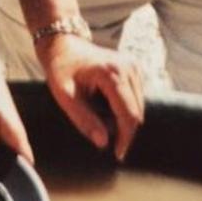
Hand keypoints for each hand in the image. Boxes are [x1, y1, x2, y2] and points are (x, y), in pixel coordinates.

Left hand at [38, 33, 143, 159]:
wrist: (63, 46)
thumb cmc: (61, 70)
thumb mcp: (65, 97)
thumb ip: (84, 120)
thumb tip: (103, 143)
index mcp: (112, 74)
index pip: (128, 114)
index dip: (125, 138)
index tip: (117, 154)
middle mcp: (128, 67)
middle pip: (137, 111)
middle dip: (126, 131)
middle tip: (111, 145)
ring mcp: (133, 65)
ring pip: (139, 105)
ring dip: (126, 120)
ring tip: (106, 125)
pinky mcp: (134, 67)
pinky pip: (137, 96)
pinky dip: (127, 108)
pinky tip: (110, 111)